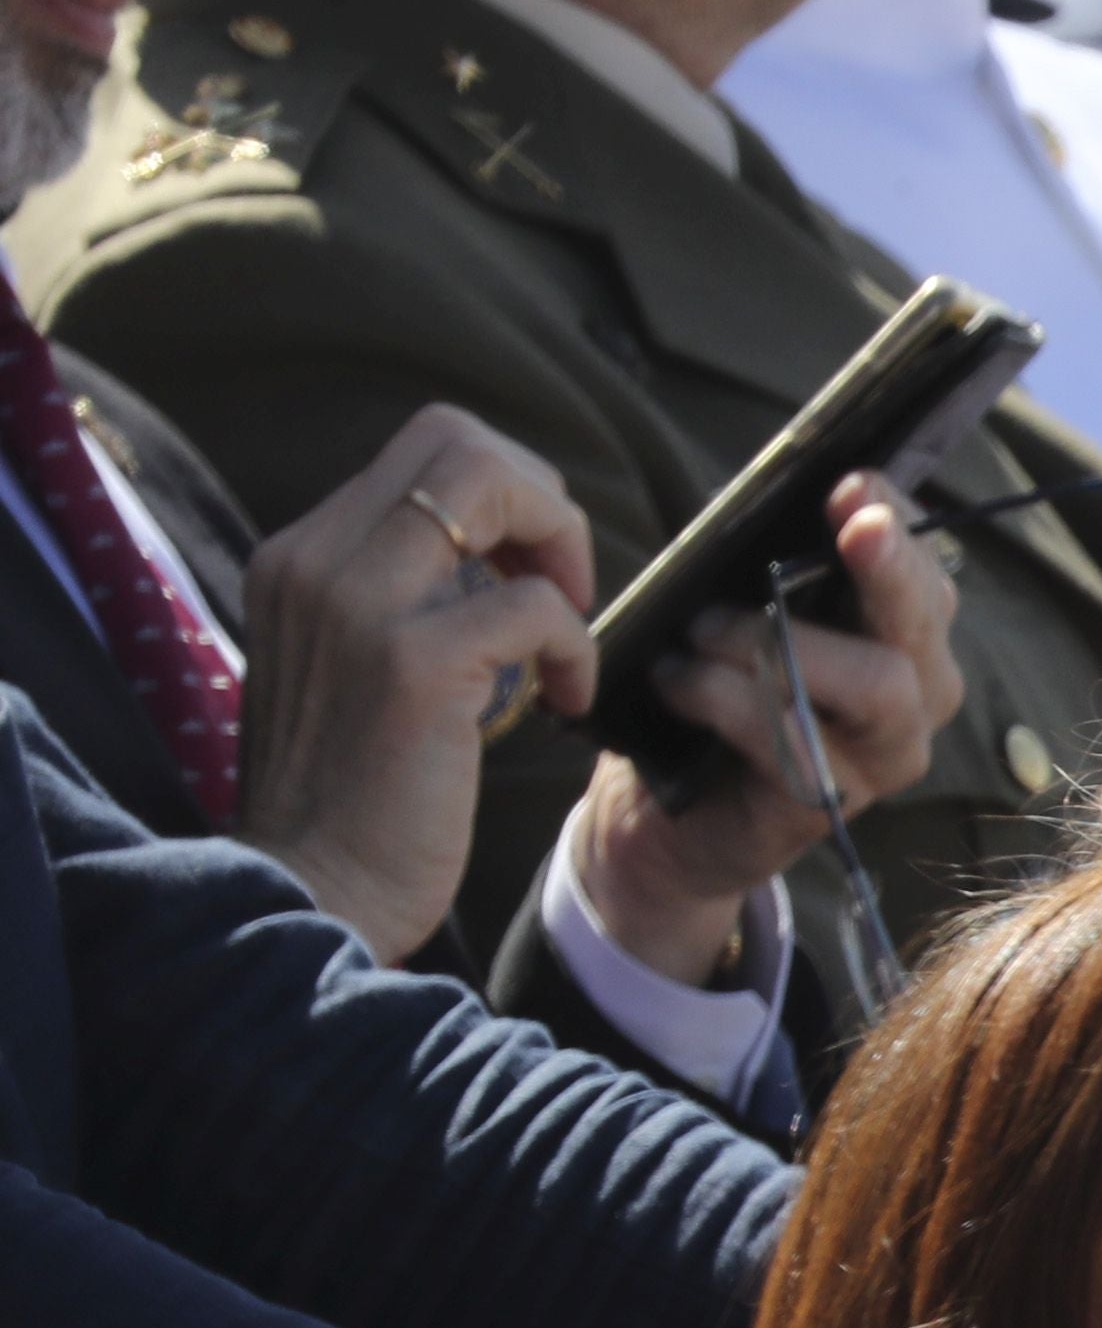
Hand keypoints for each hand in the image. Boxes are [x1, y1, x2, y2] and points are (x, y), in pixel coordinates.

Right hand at [233, 406, 602, 957]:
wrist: (310, 888)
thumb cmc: (353, 793)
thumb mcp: (359, 665)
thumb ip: (406, 596)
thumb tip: (500, 552)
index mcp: (301, 556)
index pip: (424, 447)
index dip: (507, 491)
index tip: (531, 571)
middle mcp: (315, 559)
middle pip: (457, 439)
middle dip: (541, 501)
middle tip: (562, 590)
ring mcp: (356, 603)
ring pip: (492, 485)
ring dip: (562, 555)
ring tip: (564, 640)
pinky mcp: (410, 662)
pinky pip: (536, 604)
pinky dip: (575, 648)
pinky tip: (566, 704)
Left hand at [563, 470, 963, 988]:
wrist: (667, 814)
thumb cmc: (713, 694)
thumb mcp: (743, 614)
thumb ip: (774, 567)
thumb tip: (771, 496)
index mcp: (902, 635)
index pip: (922, 567)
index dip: (897, 521)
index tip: (852, 486)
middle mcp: (916, 694)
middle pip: (923, 626)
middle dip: (890, 569)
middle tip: (854, 527)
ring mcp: (884, 755)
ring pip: (878, 683)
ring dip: (779, 642)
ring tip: (699, 631)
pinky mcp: (832, 802)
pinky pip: (797, 737)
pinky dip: (727, 698)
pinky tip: (678, 679)